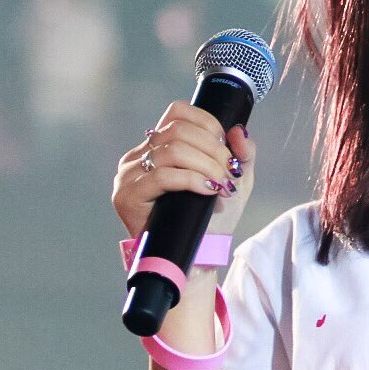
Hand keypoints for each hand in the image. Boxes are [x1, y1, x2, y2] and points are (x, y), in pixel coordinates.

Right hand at [111, 101, 256, 239]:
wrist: (197, 257)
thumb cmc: (212, 219)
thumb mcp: (235, 181)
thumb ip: (241, 154)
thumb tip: (238, 131)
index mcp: (157, 145)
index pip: (178, 112)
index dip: (208, 124)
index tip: (226, 149)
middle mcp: (138, 156)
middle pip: (179, 130)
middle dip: (213, 150)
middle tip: (229, 173)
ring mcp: (129, 175)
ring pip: (173, 151)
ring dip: (207, 166)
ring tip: (221, 185)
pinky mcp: (127, 196)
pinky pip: (163, 176)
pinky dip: (192, 180)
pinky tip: (208, 191)